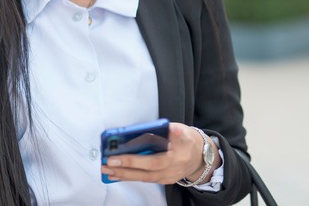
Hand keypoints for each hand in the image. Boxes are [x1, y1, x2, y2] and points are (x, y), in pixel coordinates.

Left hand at [101, 123, 218, 184]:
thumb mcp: (184, 131)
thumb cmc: (189, 141)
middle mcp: (170, 170)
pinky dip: (130, 177)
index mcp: (175, 157)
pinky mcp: (163, 180)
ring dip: (123, 175)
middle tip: (106, 164)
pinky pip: (145, 179)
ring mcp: (167, 177)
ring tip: (106, 170)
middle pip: (144, 173)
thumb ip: (174, 131)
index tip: (116, 156)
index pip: (152, 161)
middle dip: (124, 169)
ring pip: (143, 178)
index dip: (133, 160)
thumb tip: (168, 127)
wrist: (202, 157)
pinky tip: (117, 174)